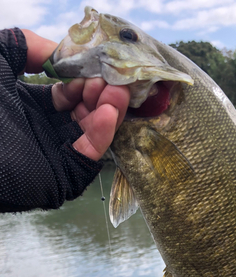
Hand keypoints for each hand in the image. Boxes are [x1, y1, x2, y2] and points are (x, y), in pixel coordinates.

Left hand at [21, 30, 129, 161]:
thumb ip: (25, 47)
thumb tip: (59, 51)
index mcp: (28, 108)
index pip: (67, 95)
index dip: (84, 80)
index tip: (98, 66)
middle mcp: (44, 131)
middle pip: (84, 113)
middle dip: (101, 94)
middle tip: (113, 80)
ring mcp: (55, 155)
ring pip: (92, 134)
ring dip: (109, 112)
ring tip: (118, 92)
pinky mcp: (63, 177)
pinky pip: (88, 156)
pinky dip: (102, 135)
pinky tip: (108, 113)